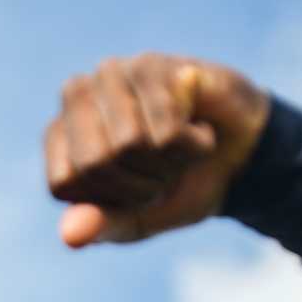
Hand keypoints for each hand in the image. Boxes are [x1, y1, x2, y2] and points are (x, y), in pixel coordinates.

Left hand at [44, 54, 270, 247]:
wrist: (240, 158)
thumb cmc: (179, 187)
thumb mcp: (139, 221)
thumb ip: (103, 227)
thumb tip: (69, 237)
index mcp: (61, 144)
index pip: (65, 183)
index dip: (111, 198)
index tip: (136, 191)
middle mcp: (76, 102)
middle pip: (95, 163)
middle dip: (140, 183)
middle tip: (162, 169)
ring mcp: (111, 76)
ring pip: (128, 143)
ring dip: (168, 162)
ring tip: (178, 145)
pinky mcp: (151, 65)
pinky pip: (166, 130)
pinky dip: (192, 146)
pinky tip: (198, 127)